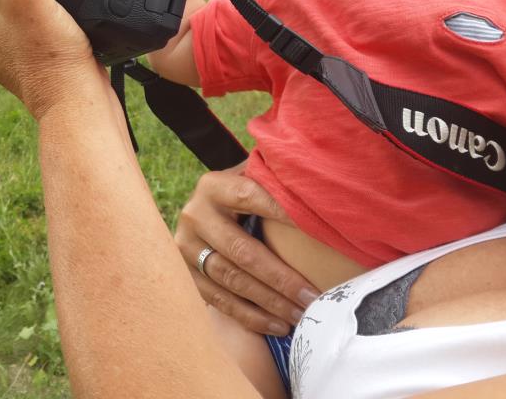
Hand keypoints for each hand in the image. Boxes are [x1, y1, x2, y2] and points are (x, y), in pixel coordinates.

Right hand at [174, 163, 320, 334]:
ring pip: (230, 279)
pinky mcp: (185, 274)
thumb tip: (320, 191)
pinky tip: (278, 326)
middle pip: (240, 250)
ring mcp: (185, 247)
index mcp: (213, 187)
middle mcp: (194, 215)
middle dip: (281, 277)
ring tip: (301, 315)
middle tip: (313, 296)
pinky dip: (251, 316)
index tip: (320, 232)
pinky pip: (219, 301)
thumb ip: (275, 182)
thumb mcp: (252, 179)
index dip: (283, 212)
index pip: (249, 197)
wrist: (204, 213)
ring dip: (269, 302)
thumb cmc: (244, 197)